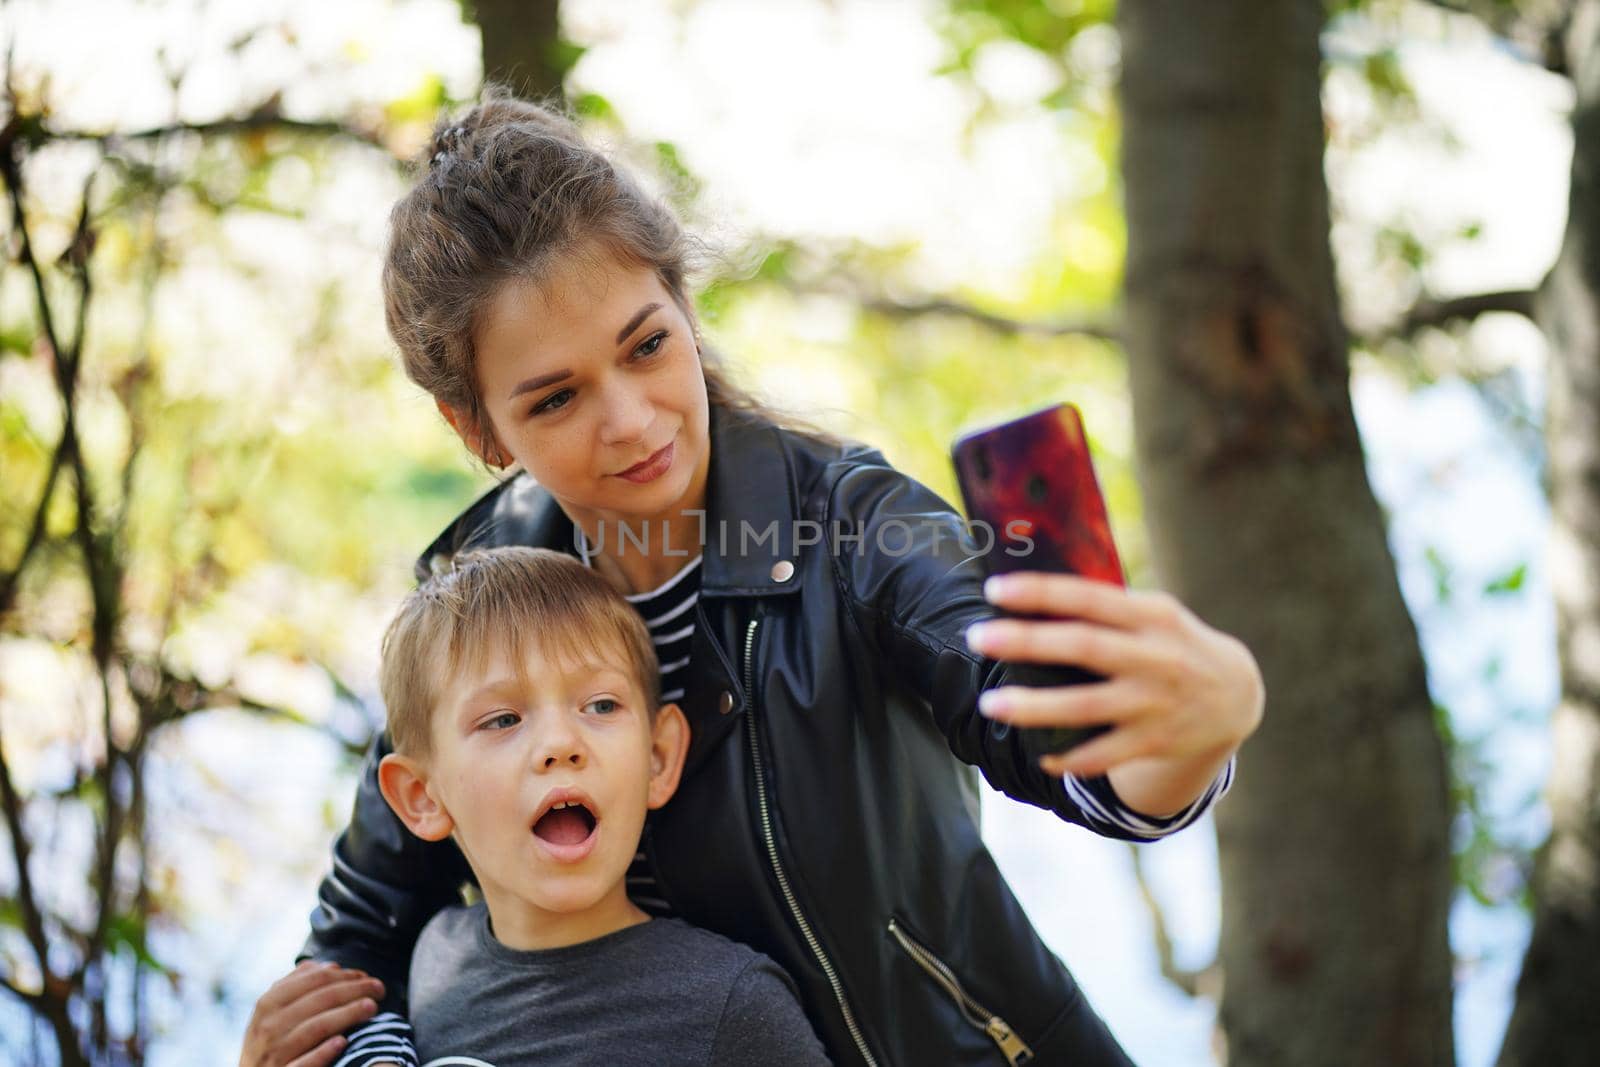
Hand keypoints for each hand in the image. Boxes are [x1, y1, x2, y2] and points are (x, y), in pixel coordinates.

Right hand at [240, 960, 385, 1066]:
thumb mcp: (272, 1013)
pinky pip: (303, 1064)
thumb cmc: (268, 1043)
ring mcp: (273, 1054)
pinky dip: (322, 1052)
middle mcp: (267, 1027)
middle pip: (319, 1000)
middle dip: (353, 990)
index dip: (344, 975)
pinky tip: (343, 1042)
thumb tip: (330, 966)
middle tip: (379, 988)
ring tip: (371, 1007)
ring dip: (346, 1015)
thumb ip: (297, 986)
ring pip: (315, 1028)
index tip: (367, 976)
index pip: (312, 980)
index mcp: (268, 1004)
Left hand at [965, 572, 1263, 779]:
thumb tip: (1034, 596)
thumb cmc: (1173, 642)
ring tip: (991, 705)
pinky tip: (1042, 758)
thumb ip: (1105, 608)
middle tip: (977, 638)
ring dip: (1036, 707)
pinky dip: (1074, 759)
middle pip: (1084, 647)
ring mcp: (1156, 702)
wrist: (1237, 694)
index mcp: (1152, 616)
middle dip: (1027, 642)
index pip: (1090, 597)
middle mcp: (1156, 657)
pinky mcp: (1157, 740)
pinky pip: (1108, 754)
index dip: (1042, 592)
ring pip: (1088, 707)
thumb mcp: (1154, 613)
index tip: (994, 589)